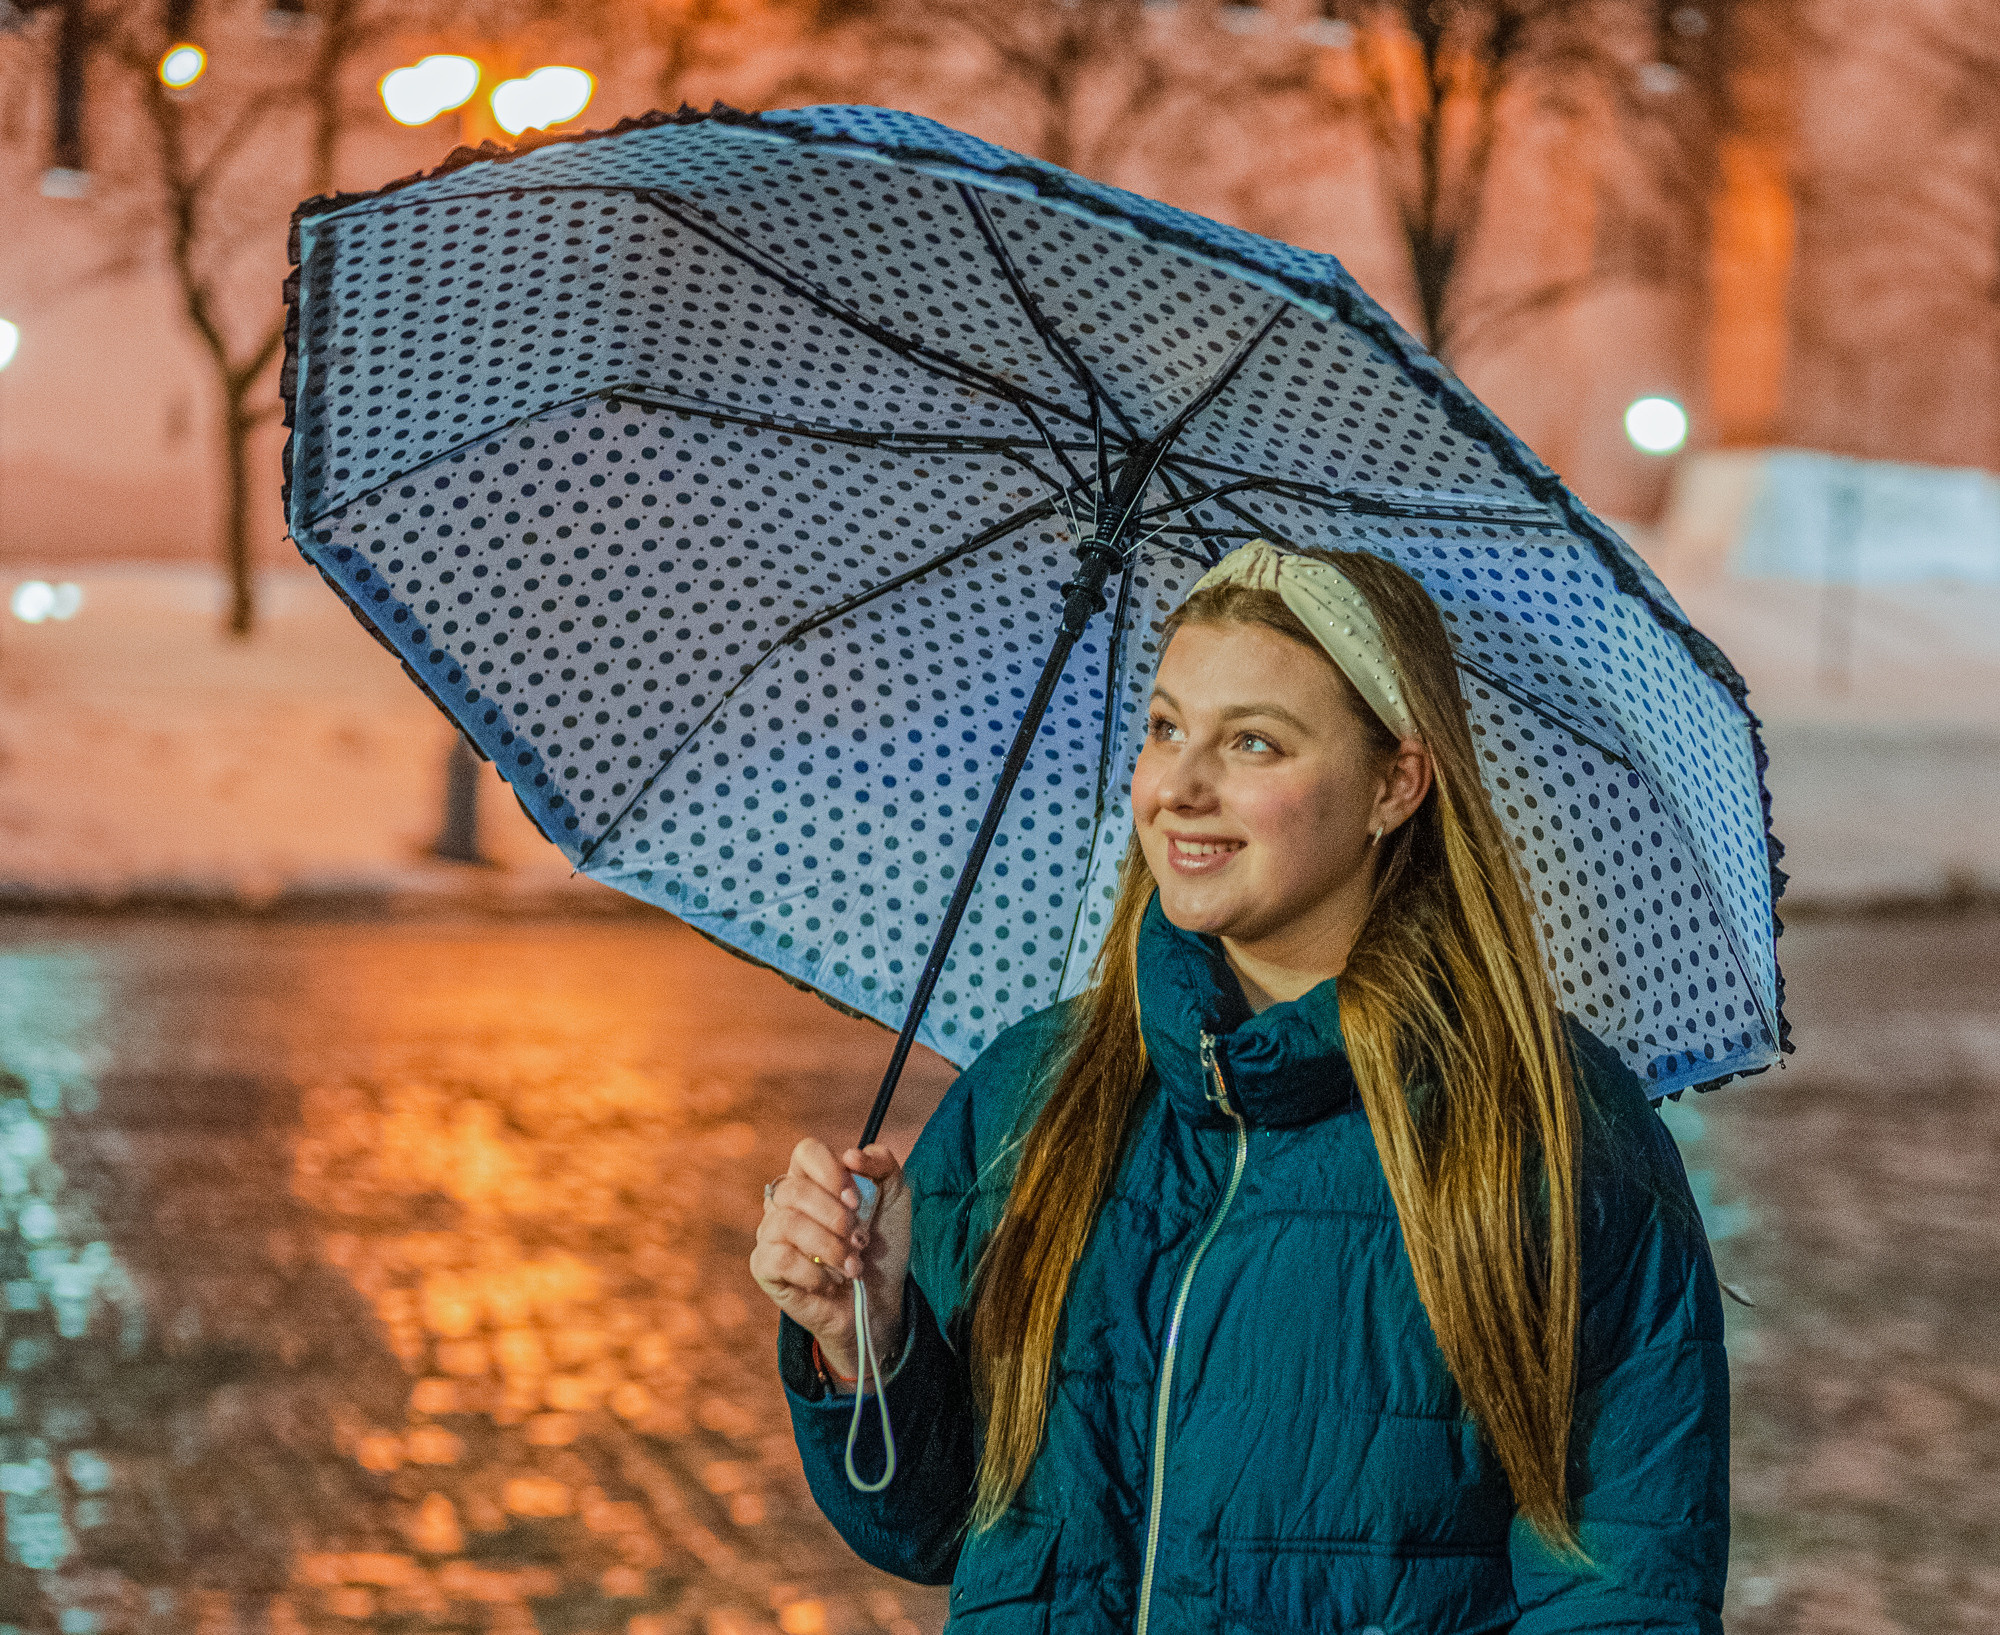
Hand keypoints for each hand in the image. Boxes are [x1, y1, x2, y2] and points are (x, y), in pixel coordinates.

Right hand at [751, 1138, 910, 1387]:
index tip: (857, 1201)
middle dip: (836, 1218)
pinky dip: (815, 1273)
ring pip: (786, 1223)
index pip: (806, 1152)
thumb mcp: (895, 1197)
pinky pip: (779, 1258)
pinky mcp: (764, 1266)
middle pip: (794, 1190)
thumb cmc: (881, 1245)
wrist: (879, 1300)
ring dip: (830, 1247)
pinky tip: (830, 1281)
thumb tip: (850, 1155)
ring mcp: (770, 1233)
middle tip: (860, 1240)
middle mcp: (785, 1202)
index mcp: (812, 1178)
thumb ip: (882, 1163)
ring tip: (852, 1264)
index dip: (831, 1173)